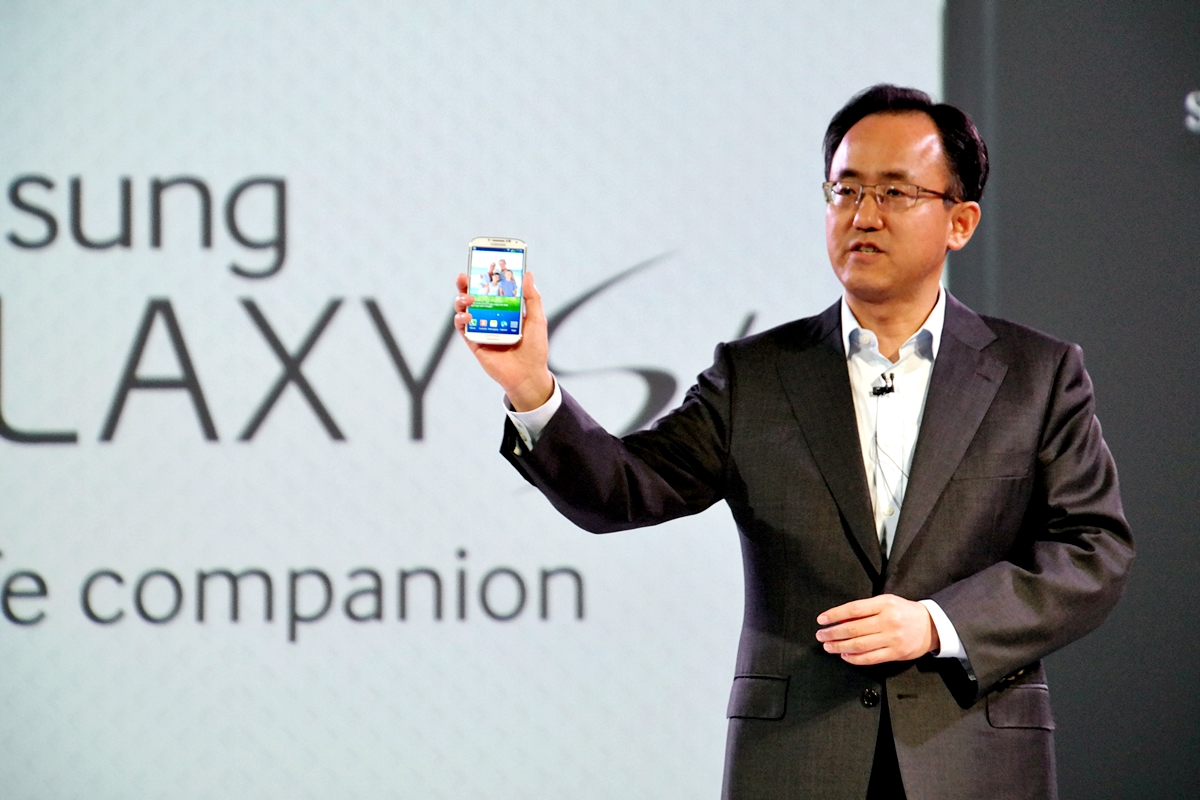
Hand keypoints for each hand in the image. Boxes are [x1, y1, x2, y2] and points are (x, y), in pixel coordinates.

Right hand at [454, 270, 553, 410]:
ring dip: (461, 301)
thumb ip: (532, 298)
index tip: (481, 264)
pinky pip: (462, 328)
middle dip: (466, 285)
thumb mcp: (537, 319)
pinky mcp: (475, 343)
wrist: (528, 375)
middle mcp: (490, 317)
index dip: (485, 276)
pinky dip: (461, 320)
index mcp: (505, 309)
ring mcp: (481, 329)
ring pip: (464, 310)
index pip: (492, 289)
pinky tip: (467, 316)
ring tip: (468, 298)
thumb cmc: (535, 348)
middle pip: (474, 296)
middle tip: (464, 277)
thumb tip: (528, 274)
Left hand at [815, 594, 939, 665]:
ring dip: (840, 646)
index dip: (835, 614)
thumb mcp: (887, 602)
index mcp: (884, 604)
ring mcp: (892, 638)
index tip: (822, 619)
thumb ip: (866, 609)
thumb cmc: (905, 612)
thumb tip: (840, 618)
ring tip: (829, 646)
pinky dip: (855, 658)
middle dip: (833, 633)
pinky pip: (871, 658)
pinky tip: (845, 656)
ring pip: (859, 645)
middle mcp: (888, 621)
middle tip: (820, 635)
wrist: (932, 626)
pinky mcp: (896, 653)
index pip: (853, 609)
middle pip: (853, 628)